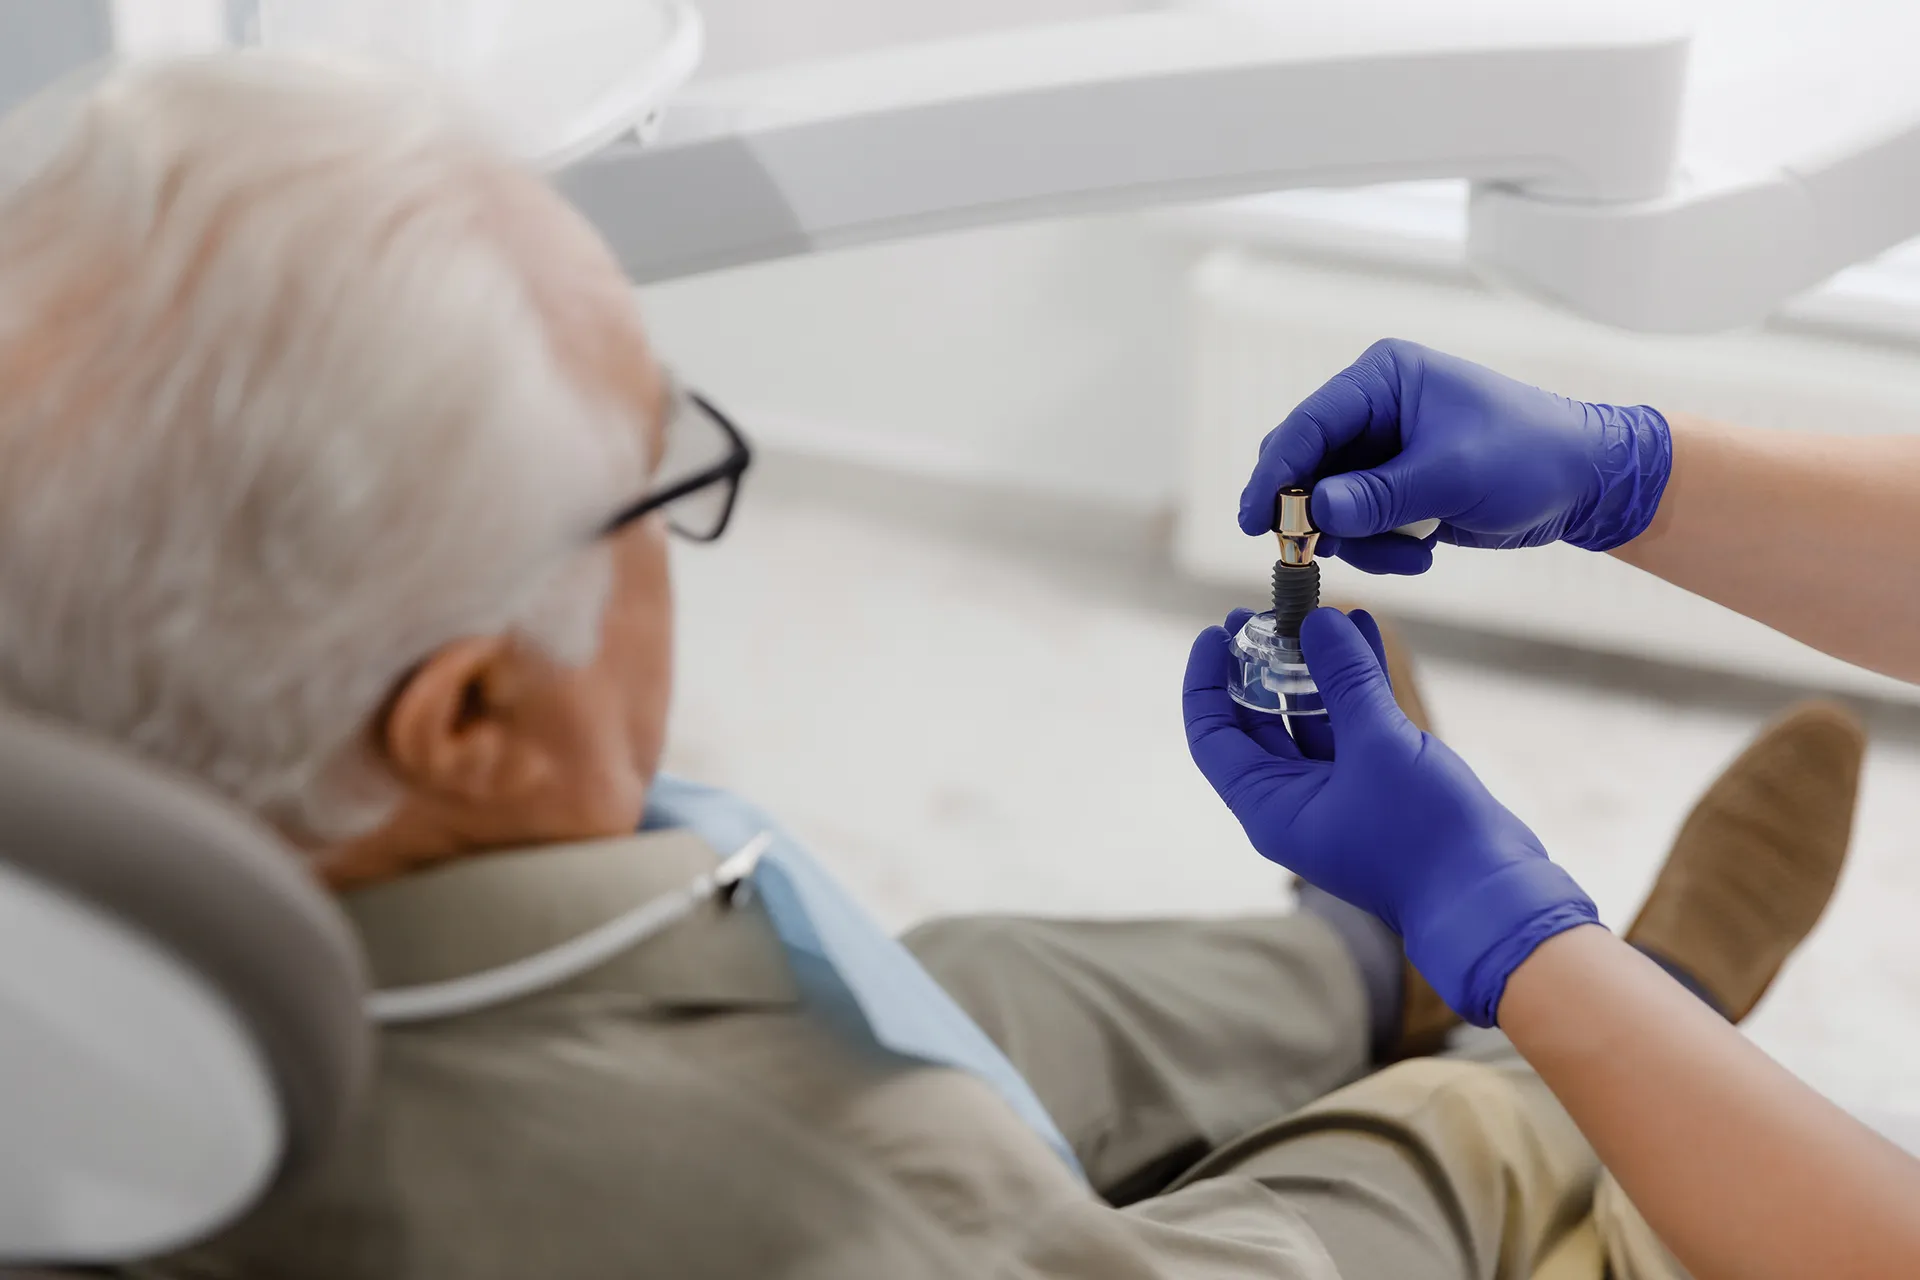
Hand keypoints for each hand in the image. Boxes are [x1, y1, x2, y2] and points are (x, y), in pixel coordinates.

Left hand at [1183, 606, 1599, 1023]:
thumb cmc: (1423, 835)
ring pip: (1312, 716)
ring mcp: (1339, 792)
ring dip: (1315, 665)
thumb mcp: (1377, 744)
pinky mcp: (1381, 783)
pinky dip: (1358, 681)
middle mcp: (1296, 800)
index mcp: (1270, 807)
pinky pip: (1356, 722)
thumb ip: (1344, 679)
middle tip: (1265, 611)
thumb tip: (1316, 621)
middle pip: (1259, 722)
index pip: (1213, 738)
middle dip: (1261, 664)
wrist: (1493, 896)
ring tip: (1316, 609)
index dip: (1206, 683)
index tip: (1214, 632)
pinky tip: (1365, 630)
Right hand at [1237, 339, 1672, 573]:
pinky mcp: (1392, 486)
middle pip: (1305, 466)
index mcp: (1383, 379)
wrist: (1586, 482)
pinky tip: (1424, 549)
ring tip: (1412, 551)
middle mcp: (1373, 409)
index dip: (1274, 473)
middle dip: (1316, 514)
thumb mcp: (1454, 476)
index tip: (1254, 520)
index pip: (1308, 424)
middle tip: (1317, 552)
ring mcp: (1380, 450)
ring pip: (1327, 505)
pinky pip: (1356, 525)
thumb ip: (1380, 495)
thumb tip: (1316, 512)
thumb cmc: (1531, 457)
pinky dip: (1381, 547)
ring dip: (1360, 540)